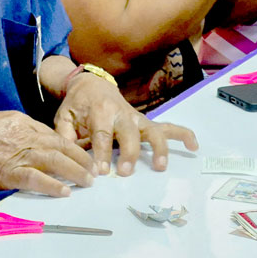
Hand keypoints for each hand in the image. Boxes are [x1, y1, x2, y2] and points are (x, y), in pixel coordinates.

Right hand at [0, 110, 95, 197]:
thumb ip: (14, 134)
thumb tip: (29, 147)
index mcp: (19, 120)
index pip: (52, 134)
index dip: (70, 146)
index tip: (80, 155)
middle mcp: (22, 133)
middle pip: (60, 145)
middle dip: (79, 157)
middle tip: (93, 169)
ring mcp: (16, 152)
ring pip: (55, 161)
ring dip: (75, 172)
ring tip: (88, 181)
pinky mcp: (8, 172)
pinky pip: (37, 179)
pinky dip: (54, 185)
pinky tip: (66, 191)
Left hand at [54, 71, 197, 175]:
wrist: (91, 85)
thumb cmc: (77, 105)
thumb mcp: (63, 117)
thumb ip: (64, 136)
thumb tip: (67, 158)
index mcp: (99, 110)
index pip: (101, 133)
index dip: (101, 153)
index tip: (101, 171)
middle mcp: (122, 113)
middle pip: (129, 133)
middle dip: (129, 152)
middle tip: (125, 172)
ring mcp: (137, 118)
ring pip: (153, 130)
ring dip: (159, 148)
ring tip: (161, 166)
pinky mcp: (146, 123)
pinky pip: (168, 127)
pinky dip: (183, 135)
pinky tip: (193, 147)